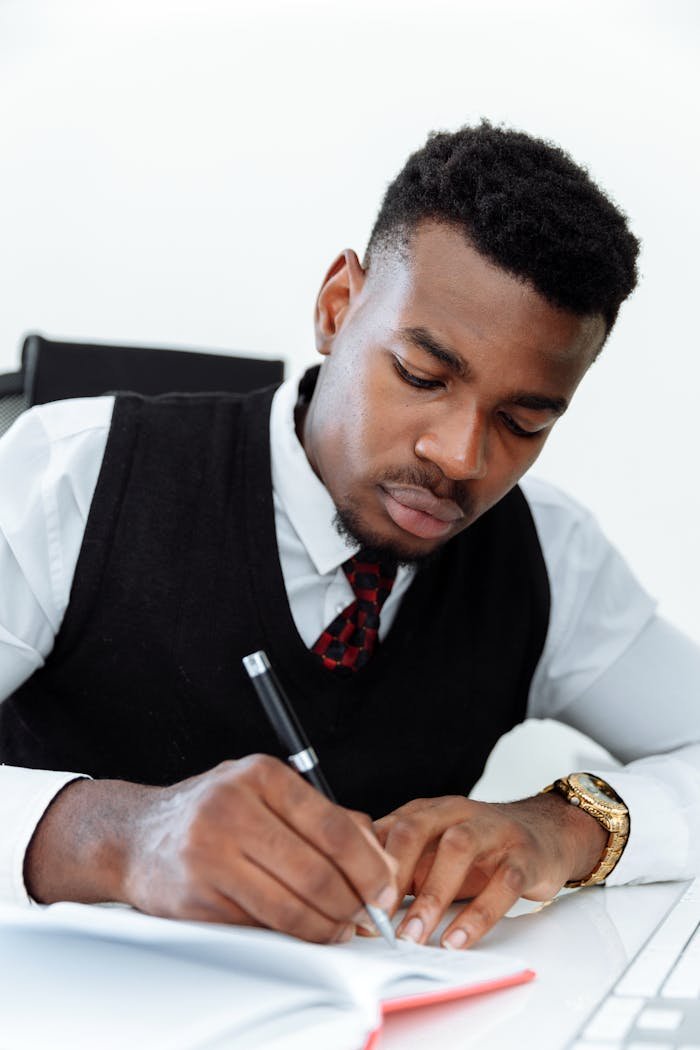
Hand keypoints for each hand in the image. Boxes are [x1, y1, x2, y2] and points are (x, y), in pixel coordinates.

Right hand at [24, 755, 397, 943]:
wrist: (136, 835)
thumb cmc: (214, 811)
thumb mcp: (266, 792)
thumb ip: (324, 816)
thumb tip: (380, 859)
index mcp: (260, 775)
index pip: (333, 827)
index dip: (369, 866)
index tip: (385, 887)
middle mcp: (232, 809)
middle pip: (317, 873)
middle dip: (352, 904)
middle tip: (366, 916)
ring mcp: (209, 854)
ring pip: (291, 908)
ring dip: (326, 928)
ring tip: (339, 928)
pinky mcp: (195, 897)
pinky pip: (260, 927)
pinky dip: (290, 936)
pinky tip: (301, 930)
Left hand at [373, 793, 606, 948]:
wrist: (547, 832)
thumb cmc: (482, 847)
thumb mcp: (437, 848)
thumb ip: (403, 865)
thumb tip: (358, 901)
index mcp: (430, 810)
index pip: (389, 828)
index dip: (366, 862)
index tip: (352, 902)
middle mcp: (458, 813)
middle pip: (416, 829)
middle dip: (393, 873)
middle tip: (377, 916)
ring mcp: (493, 831)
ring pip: (458, 850)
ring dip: (431, 895)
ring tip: (414, 936)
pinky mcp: (524, 856)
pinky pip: (501, 884)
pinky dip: (478, 915)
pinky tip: (458, 939)